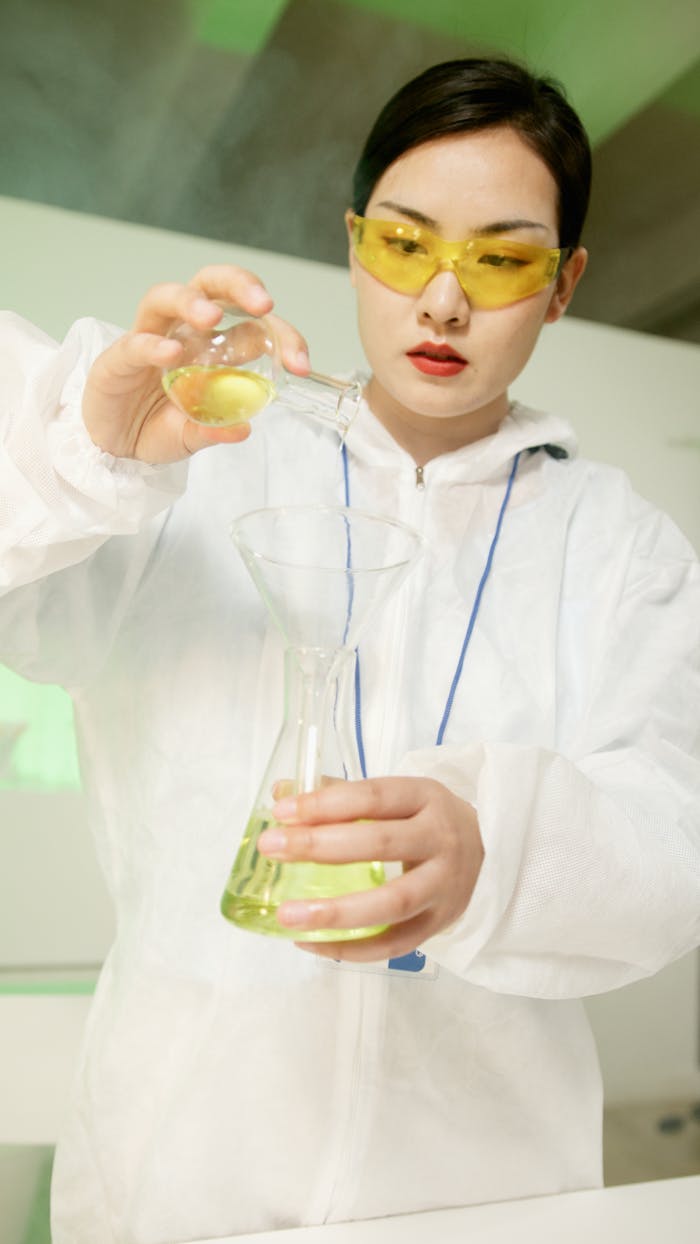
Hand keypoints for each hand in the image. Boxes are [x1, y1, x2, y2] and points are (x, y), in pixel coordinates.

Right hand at [82, 265, 310, 462]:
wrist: (116, 448)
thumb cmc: (159, 427)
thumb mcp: (195, 435)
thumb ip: (217, 429)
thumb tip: (244, 428)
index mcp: (212, 346)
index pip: (251, 324)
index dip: (281, 336)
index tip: (300, 363)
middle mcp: (183, 333)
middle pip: (209, 286)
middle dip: (239, 285)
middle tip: (262, 303)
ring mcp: (149, 340)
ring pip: (166, 298)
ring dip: (192, 302)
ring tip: (211, 317)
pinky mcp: (118, 359)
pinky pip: (135, 342)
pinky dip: (153, 344)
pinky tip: (171, 352)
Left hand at [257, 777, 483, 961]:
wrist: (489, 852)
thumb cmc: (426, 821)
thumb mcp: (397, 797)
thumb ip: (340, 794)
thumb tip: (281, 793)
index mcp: (425, 797)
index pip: (373, 796)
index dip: (326, 803)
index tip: (282, 811)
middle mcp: (440, 839)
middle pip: (380, 844)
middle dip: (320, 846)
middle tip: (272, 849)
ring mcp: (444, 886)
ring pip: (392, 903)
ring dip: (336, 912)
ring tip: (286, 916)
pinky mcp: (440, 924)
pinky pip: (394, 944)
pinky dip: (351, 948)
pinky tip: (311, 943)